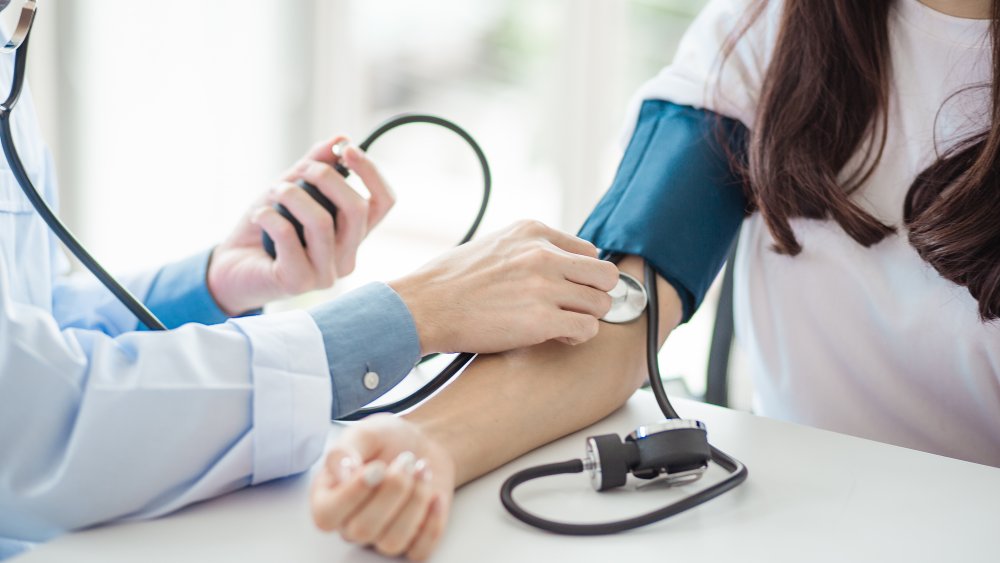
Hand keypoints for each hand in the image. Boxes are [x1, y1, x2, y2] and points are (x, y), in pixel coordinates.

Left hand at [207, 136, 395, 314]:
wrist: (229, 267)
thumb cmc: (264, 228)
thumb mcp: (291, 188)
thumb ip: (315, 166)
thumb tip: (341, 138)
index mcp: (352, 235)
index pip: (383, 203)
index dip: (371, 172)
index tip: (346, 150)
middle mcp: (346, 257)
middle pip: (358, 210)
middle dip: (327, 177)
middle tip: (301, 169)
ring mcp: (326, 274)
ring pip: (322, 223)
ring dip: (293, 195)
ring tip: (274, 191)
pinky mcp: (299, 282)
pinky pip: (288, 237)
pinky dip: (270, 216)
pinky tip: (259, 215)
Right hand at [310, 416, 455, 560]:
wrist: (421, 444)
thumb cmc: (386, 441)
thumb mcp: (363, 434)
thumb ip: (344, 451)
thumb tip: (342, 473)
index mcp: (328, 497)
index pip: (326, 516)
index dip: (353, 494)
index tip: (378, 466)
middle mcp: (350, 523)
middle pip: (363, 530)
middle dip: (393, 490)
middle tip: (407, 460)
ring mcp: (381, 536)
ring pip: (392, 542)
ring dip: (415, 501)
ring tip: (422, 470)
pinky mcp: (411, 542)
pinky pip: (419, 551)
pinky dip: (433, 522)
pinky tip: (435, 494)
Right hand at [388, 220, 619, 353]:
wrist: (422, 306)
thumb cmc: (449, 282)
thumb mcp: (493, 245)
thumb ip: (527, 249)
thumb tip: (556, 264)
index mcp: (532, 231)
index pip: (589, 251)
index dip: (582, 275)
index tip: (568, 289)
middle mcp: (543, 254)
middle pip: (605, 275)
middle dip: (594, 295)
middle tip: (573, 309)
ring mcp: (545, 286)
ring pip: (601, 303)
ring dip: (586, 318)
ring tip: (561, 325)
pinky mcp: (542, 320)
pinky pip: (588, 329)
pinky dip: (577, 337)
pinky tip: (557, 337)